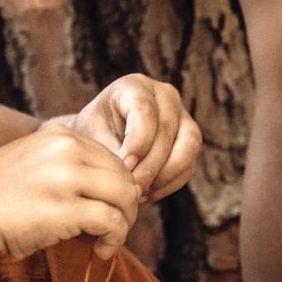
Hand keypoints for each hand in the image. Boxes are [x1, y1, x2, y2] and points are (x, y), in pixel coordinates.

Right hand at [0, 124, 146, 263]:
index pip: (111, 158)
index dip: (115, 187)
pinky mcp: (66, 209)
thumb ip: (65, 167)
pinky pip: (112, 222)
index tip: (105, 210)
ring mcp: (65, 177)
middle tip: (112, 230)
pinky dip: (115, 239)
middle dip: (125, 205)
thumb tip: (113, 190)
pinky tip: (101, 251)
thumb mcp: (28, 166)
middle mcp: (64, 150)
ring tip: (108, 242)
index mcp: (56, 135)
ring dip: (124, 223)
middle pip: (124, 175)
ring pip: (126, 196)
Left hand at [67, 73, 200, 200]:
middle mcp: (165, 96)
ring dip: (166, 175)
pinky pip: (190, 163)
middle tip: (133, 189)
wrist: (102, 138)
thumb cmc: (94, 133)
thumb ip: (111, 151)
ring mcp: (182, 117)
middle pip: (168, 130)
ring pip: (189, 145)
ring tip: (141, 194)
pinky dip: (171, 183)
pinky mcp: (189, 140)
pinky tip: (149, 194)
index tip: (125, 167)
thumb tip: (131, 174)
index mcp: (135, 86)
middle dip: (151, 164)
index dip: (138, 141)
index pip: (145, 111)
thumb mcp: (92, 137)